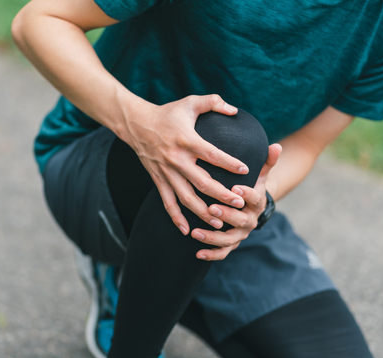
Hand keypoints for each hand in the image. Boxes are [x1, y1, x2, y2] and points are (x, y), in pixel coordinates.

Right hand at [120, 95, 248, 234]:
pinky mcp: (158, 180)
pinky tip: (186, 230)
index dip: (229, 163)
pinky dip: (176, 218)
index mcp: (187, 140)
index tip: (246, 170)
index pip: (212, 154)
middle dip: (222, 195)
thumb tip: (235, 110)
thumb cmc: (167, 113)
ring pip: (186, 198)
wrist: (136, 124)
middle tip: (240, 204)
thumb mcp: (190, 102)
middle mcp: (176, 159)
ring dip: (203, 212)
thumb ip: (213, 102)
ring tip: (219, 223)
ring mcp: (166, 172)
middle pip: (202, 182)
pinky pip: (167, 203)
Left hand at [191, 144, 281, 260]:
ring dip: (212, 237)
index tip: (235, 188)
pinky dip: (210, 254)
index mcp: (257, 202)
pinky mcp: (231, 244)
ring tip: (195, 232)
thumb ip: (267, 161)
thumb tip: (276, 145)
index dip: (246, 193)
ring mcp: (240, 234)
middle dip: (226, 215)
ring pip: (228, 239)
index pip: (254, 197)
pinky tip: (197, 253)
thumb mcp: (259, 174)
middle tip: (211, 208)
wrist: (250, 208)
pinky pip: (222, 252)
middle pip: (240, 220)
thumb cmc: (250, 186)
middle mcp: (250, 220)